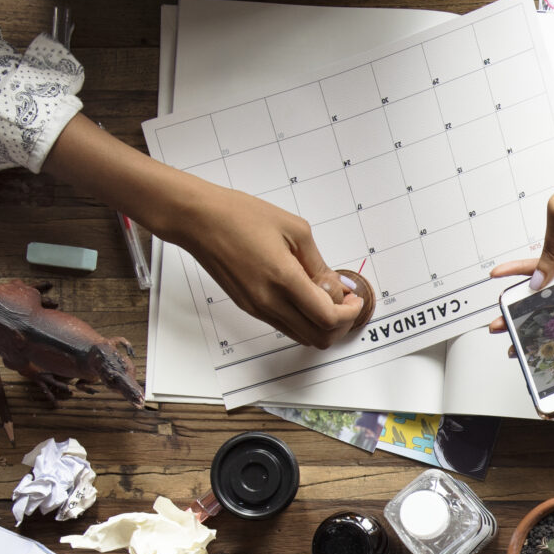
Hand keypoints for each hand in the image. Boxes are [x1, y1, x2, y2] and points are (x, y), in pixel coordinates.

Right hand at [167, 185, 369, 348]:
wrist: (198, 220)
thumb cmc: (239, 216)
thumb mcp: (295, 230)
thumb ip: (319, 263)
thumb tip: (336, 285)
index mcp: (283, 279)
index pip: (327, 317)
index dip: (349, 313)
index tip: (355, 300)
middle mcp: (269, 301)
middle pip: (317, 338)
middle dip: (340, 325)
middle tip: (346, 304)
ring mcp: (257, 308)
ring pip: (300, 336)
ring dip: (320, 325)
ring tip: (327, 298)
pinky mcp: (248, 307)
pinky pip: (284, 325)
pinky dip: (302, 319)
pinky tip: (305, 296)